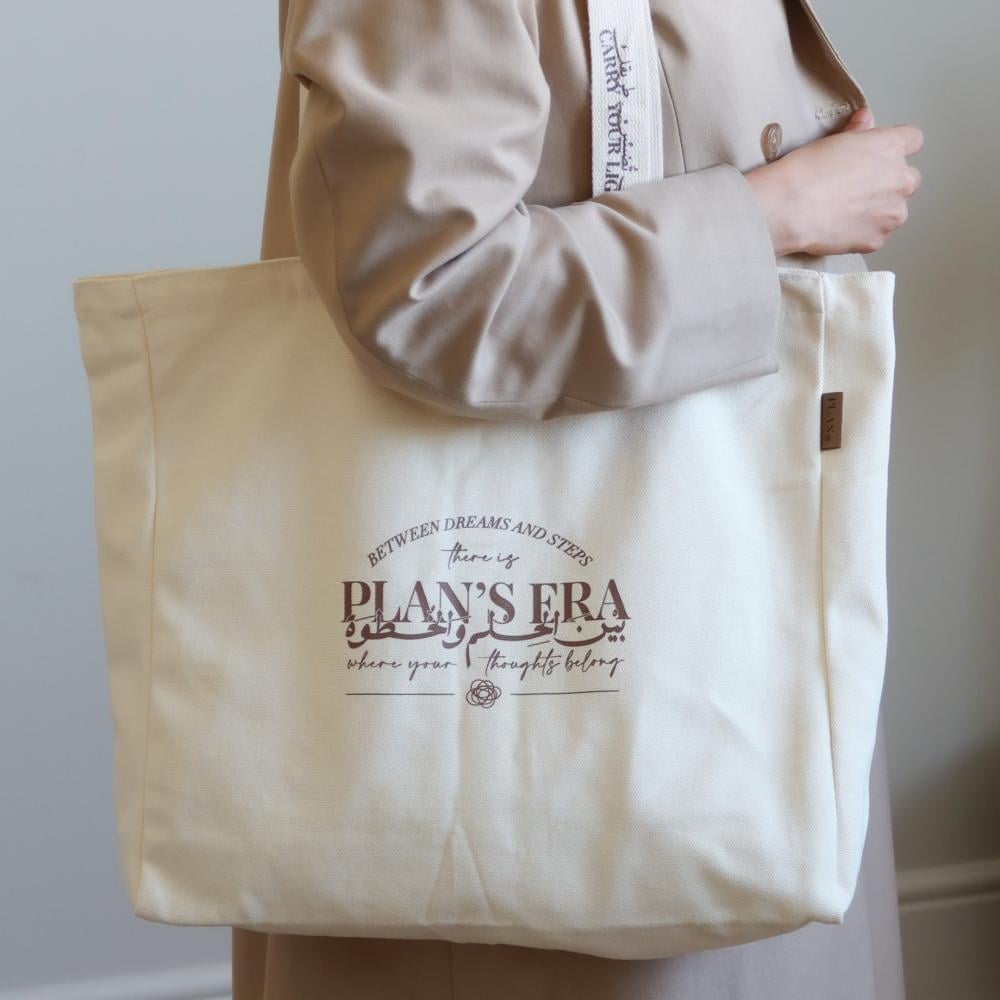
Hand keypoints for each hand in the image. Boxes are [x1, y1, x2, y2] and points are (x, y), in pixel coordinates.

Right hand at [745, 108, 923, 256]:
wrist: (790, 207)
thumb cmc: (806, 171)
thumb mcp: (833, 140)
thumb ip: (858, 132)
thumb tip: (866, 120)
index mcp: (891, 147)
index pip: (913, 140)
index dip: (896, 148)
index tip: (880, 157)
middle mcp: (901, 179)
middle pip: (909, 179)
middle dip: (890, 184)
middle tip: (859, 189)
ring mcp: (892, 213)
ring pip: (895, 211)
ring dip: (879, 211)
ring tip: (847, 213)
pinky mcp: (877, 239)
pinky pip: (876, 235)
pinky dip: (862, 233)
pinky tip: (840, 228)